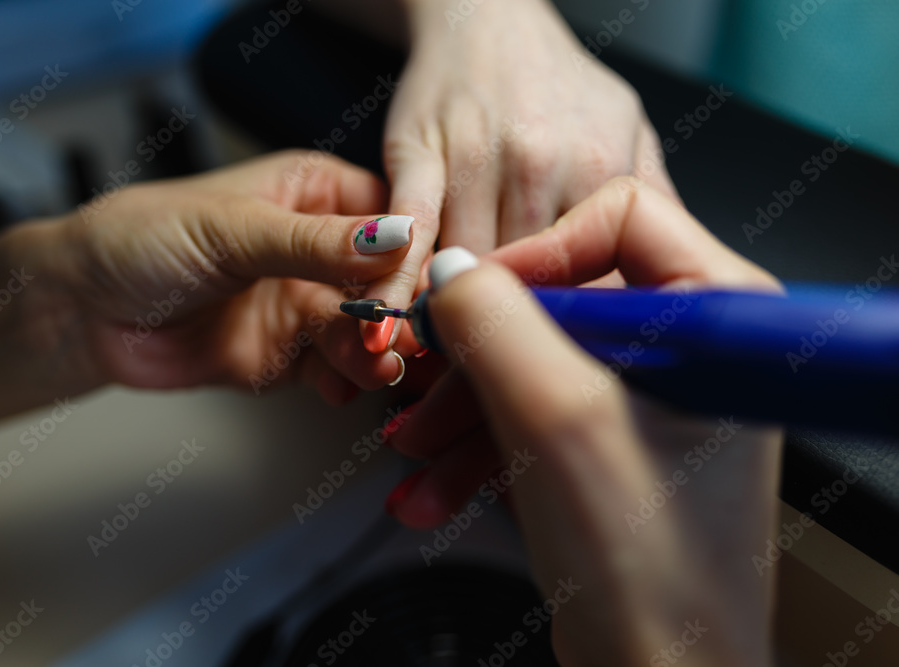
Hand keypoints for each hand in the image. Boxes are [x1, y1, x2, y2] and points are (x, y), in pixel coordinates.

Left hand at [37, 152, 412, 402]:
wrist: (80, 310)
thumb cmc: (138, 239)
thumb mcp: (233, 230)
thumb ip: (315, 243)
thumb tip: (395, 236)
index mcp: (314, 194)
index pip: (390, 219)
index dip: (408, 252)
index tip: (413, 285)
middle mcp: (317, 250)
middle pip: (385, 282)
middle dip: (394, 312)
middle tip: (395, 338)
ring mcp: (303, 304)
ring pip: (365, 330)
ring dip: (374, 351)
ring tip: (372, 366)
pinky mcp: (287, 355)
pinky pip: (334, 370)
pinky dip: (345, 381)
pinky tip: (340, 387)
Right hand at [359, 0, 677, 354]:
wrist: (486, 15)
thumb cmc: (557, 83)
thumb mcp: (629, 131)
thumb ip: (653, 205)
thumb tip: (678, 279)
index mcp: (603, 167)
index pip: (596, 275)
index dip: (575, 336)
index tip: (560, 378)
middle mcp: (544, 163)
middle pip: (529, 282)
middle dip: (512, 342)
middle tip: (497, 394)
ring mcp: (477, 157)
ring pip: (468, 267)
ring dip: (456, 328)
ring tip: (442, 389)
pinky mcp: (419, 150)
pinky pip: (410, 231)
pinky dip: (399, 283)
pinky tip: (391, 325)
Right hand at [386, 179, 778, 665]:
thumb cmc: (650, 571)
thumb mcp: (556, 420)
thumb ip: (495, 323)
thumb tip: (453, 270)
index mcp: (717, 316)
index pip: (620, 217)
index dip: (537, 252)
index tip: (473, 292)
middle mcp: (691, 347)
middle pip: (566, 294)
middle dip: (480, 350)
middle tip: (423, 378)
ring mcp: (651, 396)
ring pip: (540, 359)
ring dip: (467, 407)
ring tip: (414, 452)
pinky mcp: (615, 441)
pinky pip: (539, 411)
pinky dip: (484, 445)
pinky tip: (435, 485)